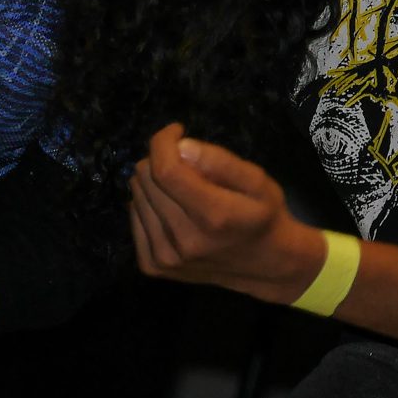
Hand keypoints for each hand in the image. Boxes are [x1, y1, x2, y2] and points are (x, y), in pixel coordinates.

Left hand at [129, 123, 324, 304]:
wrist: (264, 267)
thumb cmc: (262, 216)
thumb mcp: (257, 181)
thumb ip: (220, 161)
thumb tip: (181, 146)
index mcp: (212, 216)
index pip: (165, 170)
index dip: (164, 142)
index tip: (177, 131)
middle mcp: (183, 240)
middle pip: (146, 178)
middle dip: (163, 160)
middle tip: (187, 166)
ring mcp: (165, 257)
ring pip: (136, 195)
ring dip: (155, 184)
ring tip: (183, 191)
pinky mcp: (152, 266)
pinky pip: (133, 218)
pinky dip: (149, 206)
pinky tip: (172, 211)